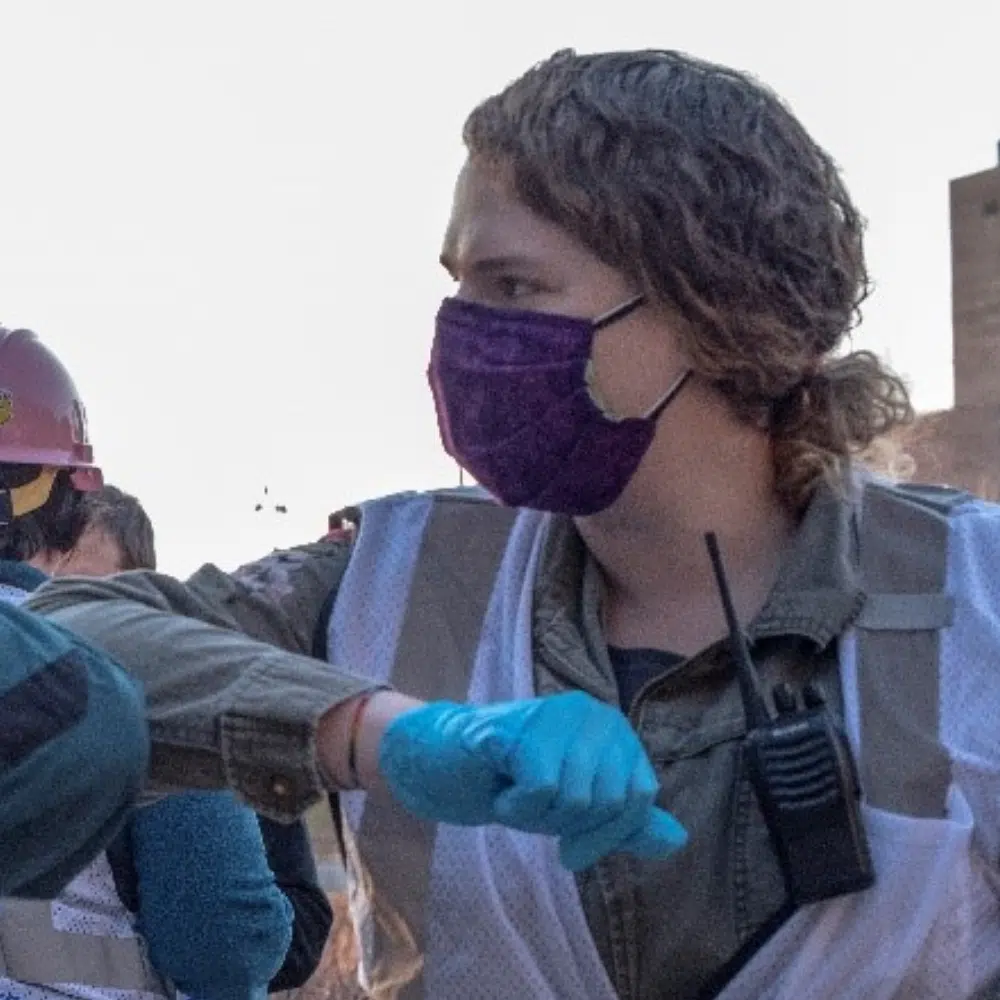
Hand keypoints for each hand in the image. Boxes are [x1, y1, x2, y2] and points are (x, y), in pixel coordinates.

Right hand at [378, 691, 686, 870]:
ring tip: (514, 790)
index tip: (570, 842)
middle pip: (608, 801)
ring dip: (536, 814)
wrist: (445, 764)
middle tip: (531, 801)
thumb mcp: (577, 809)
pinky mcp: (522, 725)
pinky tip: (499, 784)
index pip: (640, 796)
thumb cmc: (514, 782)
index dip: (606, 834)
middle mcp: (592, 712)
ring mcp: (557, 714)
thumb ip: (625, 822)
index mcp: (614, 729)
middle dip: (565, 822)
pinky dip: (515, 804)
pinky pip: (541, 788)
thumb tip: (678, 839)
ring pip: (575, 798)